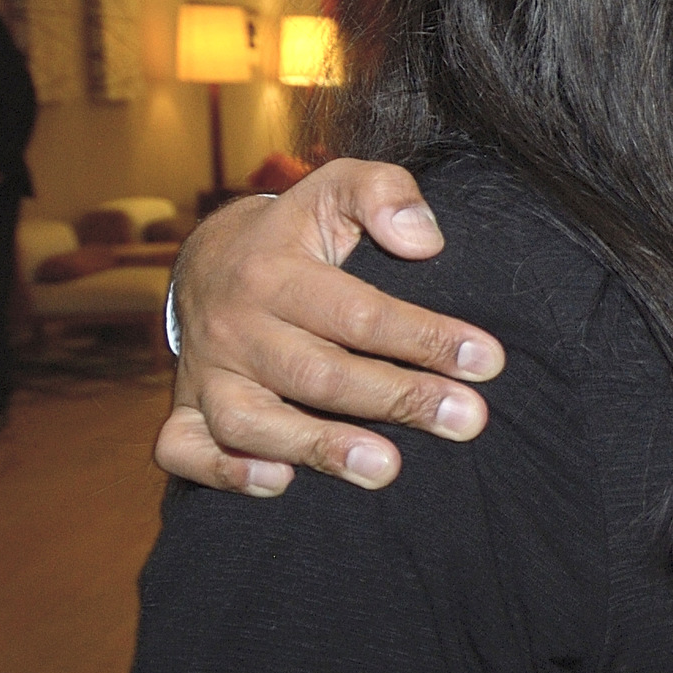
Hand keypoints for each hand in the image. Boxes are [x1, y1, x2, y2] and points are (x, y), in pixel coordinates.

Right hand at [158, 160, 500, 497]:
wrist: (208, 261)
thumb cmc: (296, 233)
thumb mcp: (338, 189)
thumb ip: (384, 193)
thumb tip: (424, 240)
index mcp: (273, 272)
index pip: (358, 311)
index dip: (426, 337)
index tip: (487, 361)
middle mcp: (234, 326)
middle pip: (317, 373)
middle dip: (398, 398)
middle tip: (466, 419)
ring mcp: (206, 373)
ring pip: (250, 420)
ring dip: (317, 447)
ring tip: (386, 469)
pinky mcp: (186, 410)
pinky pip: (184, 449)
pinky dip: (225, 471)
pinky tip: (280, 483)